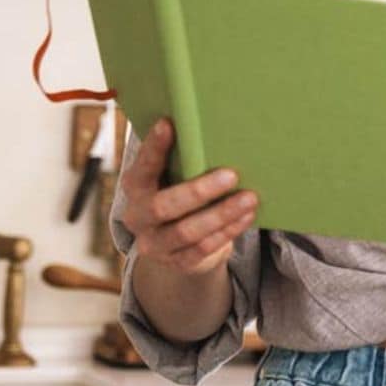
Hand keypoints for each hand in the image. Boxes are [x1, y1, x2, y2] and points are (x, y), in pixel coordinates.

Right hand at [118, 118, 257, 274]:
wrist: (177, 245)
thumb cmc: (180, 193)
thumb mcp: (174, 177)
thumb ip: (183, 160)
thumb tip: (215, 128)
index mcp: (135, 188)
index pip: (142, 168)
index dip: (154, 148)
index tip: (169, 123)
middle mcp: (138, 218)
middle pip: (164, 207)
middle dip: (199, 191)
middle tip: (231, 175)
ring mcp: (155, 244)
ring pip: (187, 232)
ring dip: (222, 214)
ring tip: (250, 197)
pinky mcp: (177, 262)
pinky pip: (203, 249)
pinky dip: (228, 231)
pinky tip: (247, 215)